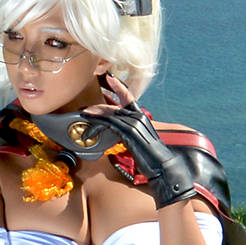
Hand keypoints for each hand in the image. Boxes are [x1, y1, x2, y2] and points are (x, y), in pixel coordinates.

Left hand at [79, 77, 197, 207]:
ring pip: (109, 114)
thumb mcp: (141, 142)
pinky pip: (109, 124)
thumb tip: (121, 134)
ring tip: (83, 118)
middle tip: (85, 109)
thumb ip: (132, 134)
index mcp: (143, 117)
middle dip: (98, 107)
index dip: (119, 87)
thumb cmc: (152, 157)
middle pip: (114, 106)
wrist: (162, 166)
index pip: (129, 97)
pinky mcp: (128, 131)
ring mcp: (134, 123)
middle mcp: (139, 117)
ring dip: (94, 116)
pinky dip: (96, 125)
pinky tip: (89, 130)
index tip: (109, 79)